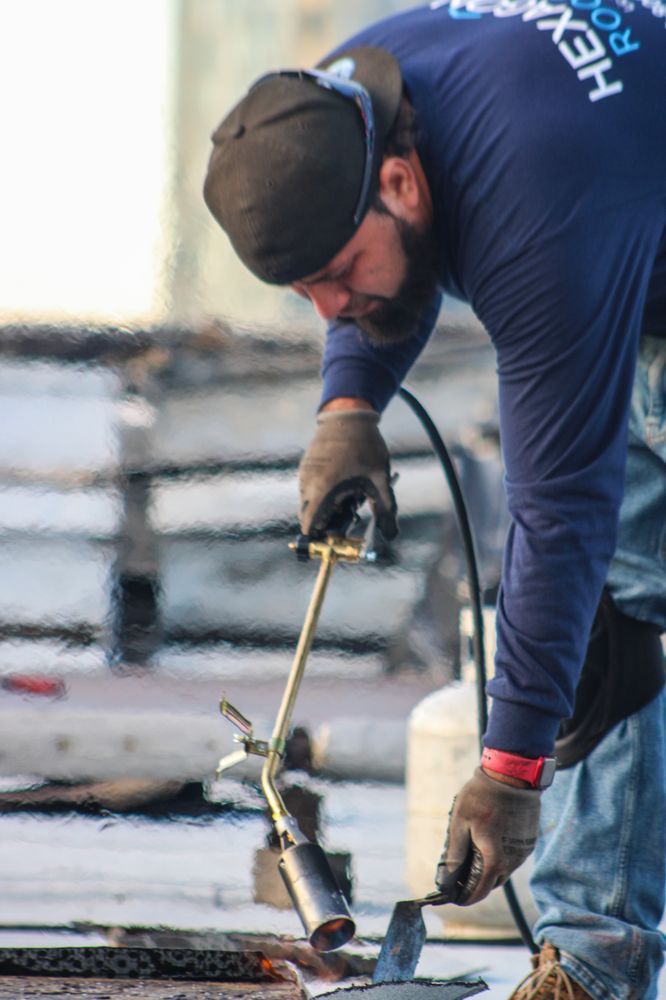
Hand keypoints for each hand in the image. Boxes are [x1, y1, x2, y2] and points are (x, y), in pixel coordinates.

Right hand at [298, 407, 397, 538]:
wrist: (349, 414)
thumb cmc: (364, 447)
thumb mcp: (379, 480)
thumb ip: (385, 510)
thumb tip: (391, 535)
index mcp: (322, 490)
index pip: (310, 526)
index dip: (320, 538)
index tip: (335, 541)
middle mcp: (307, 483)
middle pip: (308, 517)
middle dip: (325, 523)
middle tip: (348, 517)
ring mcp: (304, 473)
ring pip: (308, 502)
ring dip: (324, 507)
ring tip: (349, 495)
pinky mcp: (305, 465)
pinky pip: (308, 488)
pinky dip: (321, 493)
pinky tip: (342, 482)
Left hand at [435, 767, 540, 904]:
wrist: (512, 776)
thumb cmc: (481, 797)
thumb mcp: (459, 823)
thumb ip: (454, 853)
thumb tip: (448, 878)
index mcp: (493, 860)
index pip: (480, 892)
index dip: (465, 898)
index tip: (454, 897)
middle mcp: (512, 862)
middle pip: (493, 883)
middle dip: (477, 884)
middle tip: (460, 875)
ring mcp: (523, 851)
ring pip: (504, 870)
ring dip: (490, 869)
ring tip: (473, 855)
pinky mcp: (529, 841)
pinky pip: (513, 857)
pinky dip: (501, 857)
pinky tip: (489, 842)